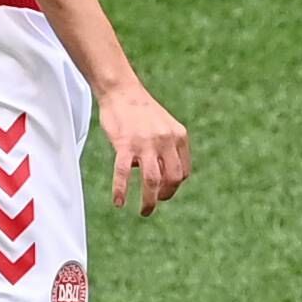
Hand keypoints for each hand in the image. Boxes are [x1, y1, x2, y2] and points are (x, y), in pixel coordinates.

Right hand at [97, 86, 189, 215]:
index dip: (174, 186)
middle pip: (172, 179)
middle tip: (154, 203)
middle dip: (165, 196)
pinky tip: (118, 202)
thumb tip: (162, 176)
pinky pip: (123, 173)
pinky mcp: (124, 144)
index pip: (183, 172)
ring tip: (144, 212)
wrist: (121, 90)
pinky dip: (121, 190)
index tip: (163, 192)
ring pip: (152, 180)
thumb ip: (167, 148)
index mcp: (178, 136)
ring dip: (149, 201)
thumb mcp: (163, 126)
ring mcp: (145, 143)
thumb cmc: (140, 110)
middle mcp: (165, 140)